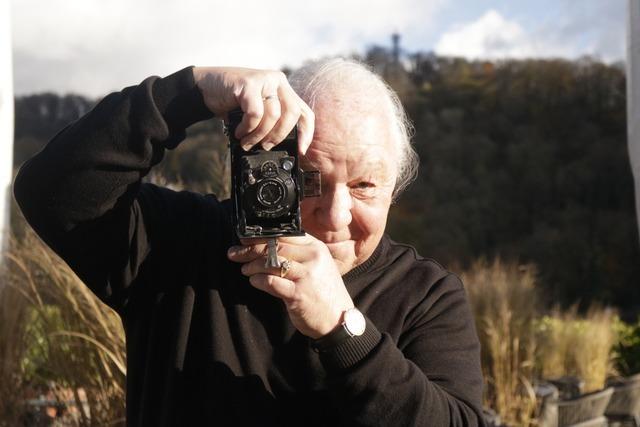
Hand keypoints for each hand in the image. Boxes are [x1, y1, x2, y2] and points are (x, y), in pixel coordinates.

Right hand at [192, 66, 313, 152]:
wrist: (204, 88)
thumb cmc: (232, 103)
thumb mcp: (257, 112)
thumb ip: (271, 122)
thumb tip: (282, 146)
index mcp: (284, 89)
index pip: (305, 112)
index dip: (306, 133)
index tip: (301, 150)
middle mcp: (277, 81)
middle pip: (292, 113)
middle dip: (279, 135)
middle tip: (266, 146)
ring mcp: (264, 80)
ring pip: (273, 115)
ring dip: (259, 135)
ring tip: (247, 142)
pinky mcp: (249, 83)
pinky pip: (255, 113)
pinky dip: (248, 128)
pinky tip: (239, 132)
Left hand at [227, 234, 353, 338]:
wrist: (338, 319)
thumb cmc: (323, 292)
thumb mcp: (317, 266)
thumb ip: (297, 254)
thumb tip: (265, 245)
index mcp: (316, 247)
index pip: (284, 235)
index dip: (261, 236)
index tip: (244, 239)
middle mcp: (313, 258)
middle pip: (275, 247)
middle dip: (250, 250)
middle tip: (234, 253)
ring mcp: (307, 276)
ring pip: (270, 263)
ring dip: (252, 266)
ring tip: (245, 269)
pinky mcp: (298, 294)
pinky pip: (271, 282)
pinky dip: (258, 281)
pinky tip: (254, 281)